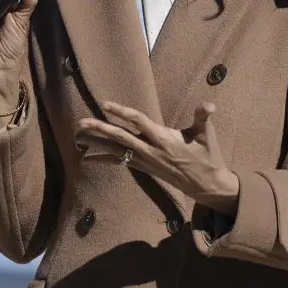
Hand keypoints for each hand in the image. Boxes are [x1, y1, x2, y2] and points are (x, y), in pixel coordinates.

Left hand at [76, 102, 240, 215]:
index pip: (138, 121)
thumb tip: (209, 105)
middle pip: (120, 137)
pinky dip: (103, 159)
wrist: (205, 184)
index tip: (105, 104)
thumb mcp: (206, 134)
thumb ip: (203, 117)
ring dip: (97, 144)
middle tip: (81, 122)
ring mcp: (146, 161)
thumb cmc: (207, 156)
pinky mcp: (144, 168)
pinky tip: (86, 158)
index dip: (121, 112)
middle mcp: (150, 150)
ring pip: (116, 151)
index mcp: (164, 139)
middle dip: (100, 129)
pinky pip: (120, 162)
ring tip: (78, 138)